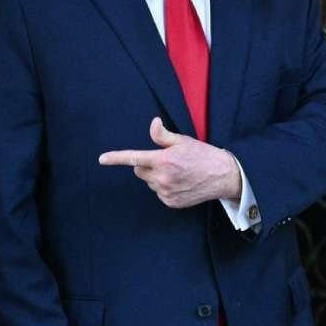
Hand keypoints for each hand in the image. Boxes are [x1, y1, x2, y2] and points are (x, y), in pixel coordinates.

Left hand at [98, 117, 242, 208]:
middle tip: (166, 160)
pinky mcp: (171, 202)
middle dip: (147, 165)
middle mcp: (162, 178)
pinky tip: (180, 182)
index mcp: (163, 160)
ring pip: (149, 182)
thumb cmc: (202, 155)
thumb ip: (162, 135)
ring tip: (177, 172)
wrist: (223, 176)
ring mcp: (166, 192)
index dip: (116, 158)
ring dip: (156, 177)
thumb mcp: (183, 140)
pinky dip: (164, 187)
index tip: (102, 159)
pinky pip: (158, 193)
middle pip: (139, 170)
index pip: (134, 158)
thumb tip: (153, 123)